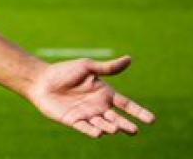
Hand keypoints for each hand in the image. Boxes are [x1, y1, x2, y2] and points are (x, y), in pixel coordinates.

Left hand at [27, 55, 155, 137]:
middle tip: (134, 130)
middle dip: (125, 125)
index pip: (127, 105)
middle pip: (117, 119)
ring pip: (104, 125)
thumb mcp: (88, 67)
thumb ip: (108, 67)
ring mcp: (87, 115)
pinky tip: (100, 132)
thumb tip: (129, 59)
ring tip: (115, 128)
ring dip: (110, 127)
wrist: (40, 80)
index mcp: (105, 93)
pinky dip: (94, 131)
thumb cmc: (64, 71)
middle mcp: (99, 106)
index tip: (152, 120)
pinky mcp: (74, 121)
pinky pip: (86, 129)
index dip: (139, 112)